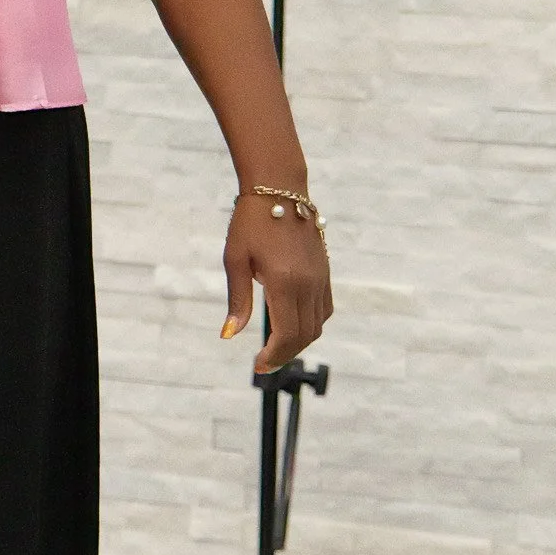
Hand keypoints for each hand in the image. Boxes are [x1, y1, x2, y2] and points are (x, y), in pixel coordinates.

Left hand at [221, 191, 332, 374]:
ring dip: (299, 341)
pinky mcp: (325, 272)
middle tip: (264, 362)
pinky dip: (312, 323)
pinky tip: (294, 323)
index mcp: (284, 282)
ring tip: (276, 346)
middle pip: (305, 335)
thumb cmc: (250, 223)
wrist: (279, 189)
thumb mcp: (235, 259)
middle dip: (285, 354)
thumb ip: (238, 300)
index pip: (287, 334)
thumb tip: (230, 335)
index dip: (274, 356)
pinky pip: (325, 309)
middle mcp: (308, 284)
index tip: (258, 365)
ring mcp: (321, 278)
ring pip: (318, 325)